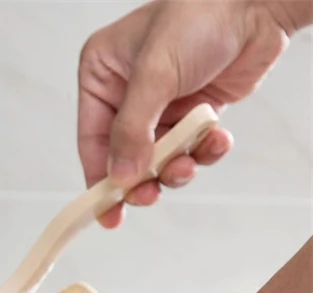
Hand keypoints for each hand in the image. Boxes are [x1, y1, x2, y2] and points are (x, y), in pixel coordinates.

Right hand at [78, 0, 297, 227]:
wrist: (257, 1)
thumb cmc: (199, 15)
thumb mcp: (154, 74)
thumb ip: (132, 130)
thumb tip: (121, 177)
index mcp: (102, 76)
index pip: (93, 140)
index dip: (99, 179)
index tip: (105, 212)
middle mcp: (127, 95)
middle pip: (124, 158)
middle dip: (141, 179)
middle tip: (150, 195)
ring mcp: (161, 106)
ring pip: (159, 160)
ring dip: (175, 169)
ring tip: (188, 165)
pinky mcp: (192, 113)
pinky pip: (191, 149)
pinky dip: (204, 152)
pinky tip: (216, 140)